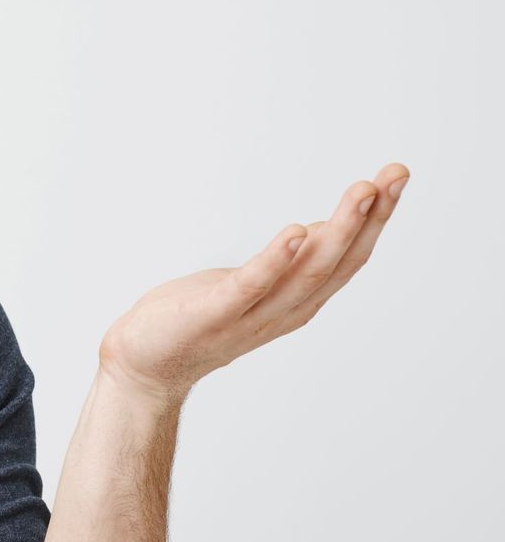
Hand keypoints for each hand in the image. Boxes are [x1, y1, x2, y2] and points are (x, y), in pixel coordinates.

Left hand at [97, 163, 409, 406]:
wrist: (145, 367)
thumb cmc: (197, 318)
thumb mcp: (253, 284)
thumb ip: (289, 263)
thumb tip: (322, 230)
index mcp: (296, 301)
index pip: (348, 258)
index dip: (377, 220)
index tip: (396, 177)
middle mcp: (283, 311)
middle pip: (339, 262)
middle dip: (371, 218)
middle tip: (395, 175)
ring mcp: (250, 315)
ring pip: (307, 272)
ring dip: (338, 230)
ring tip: (362, 192)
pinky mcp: (213, 314)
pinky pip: (251, 286)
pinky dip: (275, 261)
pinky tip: (293, 233)